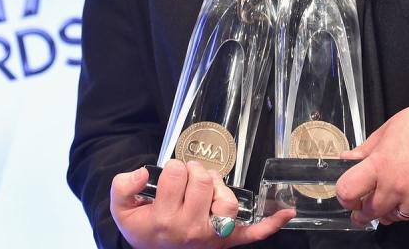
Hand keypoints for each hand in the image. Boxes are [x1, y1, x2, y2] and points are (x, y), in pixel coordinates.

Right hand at [110, 159, 293, 247]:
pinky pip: (252, 234)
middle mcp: (191, 229)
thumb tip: (144, 172)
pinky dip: (271, 224)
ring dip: (219, 186)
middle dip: (196, 170)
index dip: (174, 167)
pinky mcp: (227, 241)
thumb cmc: (144, 228)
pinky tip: (286, 212)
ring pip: (227, 200)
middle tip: (189, 178)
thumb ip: (123, 186)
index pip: (177, 174)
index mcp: (165, 219)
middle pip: (203, 181)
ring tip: (208, 188)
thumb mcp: (122, 210)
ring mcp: (212, 237)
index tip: (172, 176)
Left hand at [335, 105, 408, 231]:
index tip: (349, 198)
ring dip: (393, 211)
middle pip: (371, 211)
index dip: (345, 197)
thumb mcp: (390, 127)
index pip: (348, 191)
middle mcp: (398, 185)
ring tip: (400, 196)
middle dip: (367, 209)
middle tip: (369, 205)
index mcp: (381, 163)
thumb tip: (348, 158)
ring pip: (395, 219)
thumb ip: (367, 147)